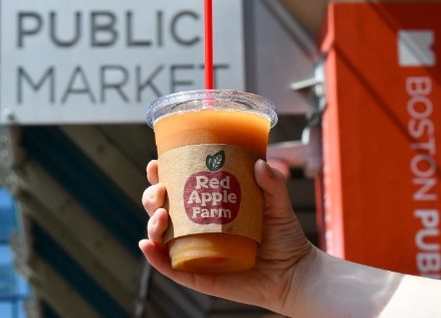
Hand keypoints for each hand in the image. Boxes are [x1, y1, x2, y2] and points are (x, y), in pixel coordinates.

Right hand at [139, 159, 314, 311]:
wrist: (293, 272)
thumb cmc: (283, 236)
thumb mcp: (277, 204)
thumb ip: (272, 182)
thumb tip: (259, 164)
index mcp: (209, 207)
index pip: (178, 187)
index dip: (162, 176)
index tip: (157, 165)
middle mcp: (197, 228)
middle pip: (161, 210)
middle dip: (152, 196)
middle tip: (162, 190)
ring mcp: (195, 251)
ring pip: (161, 237)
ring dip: (152, 224)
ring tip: (160, 215)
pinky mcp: (198, 275)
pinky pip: (171, 268)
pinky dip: (154, 258)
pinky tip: (147, 244)